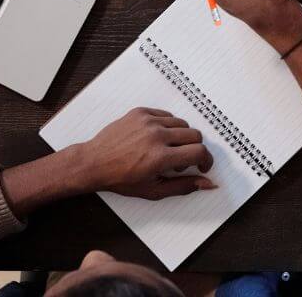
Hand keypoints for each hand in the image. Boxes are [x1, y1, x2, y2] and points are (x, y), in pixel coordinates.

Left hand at [71, 108, 217, 199]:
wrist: (94, 163)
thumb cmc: (121, 180)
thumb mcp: (153, 190)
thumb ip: (183, 186)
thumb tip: (208, 183)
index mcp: (160, 158)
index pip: (198, 152)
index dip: (206, 160)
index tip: (203, 166)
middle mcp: (157, 136)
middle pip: (195, 135)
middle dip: (193, 150)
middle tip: (180, 161)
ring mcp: (149, 121)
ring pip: (182, 124)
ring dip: (181, 138)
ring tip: (167, 149)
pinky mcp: (142, 112)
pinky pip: (166, 115)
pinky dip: (167, 127)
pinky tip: (156, 139)